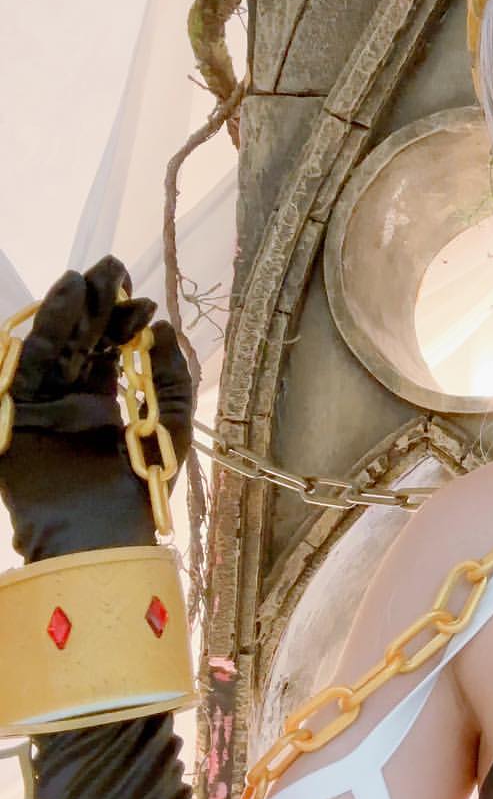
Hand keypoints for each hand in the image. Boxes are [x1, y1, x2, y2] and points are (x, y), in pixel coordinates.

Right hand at [0, 257, 193, 561]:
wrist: (101, 530)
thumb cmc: (141, 487)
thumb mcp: (171, 425)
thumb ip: (170, 378)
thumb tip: (164, 328)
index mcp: (104, 401)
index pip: (109, 349)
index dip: (121, 321)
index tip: (139, 295)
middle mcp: (69, 397)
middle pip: (79, 341)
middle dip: (94, 304)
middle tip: (109, 267)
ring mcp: (40, 403)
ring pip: (53, 347)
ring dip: (67, 310)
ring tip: (83, 278)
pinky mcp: (15, 413)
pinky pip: (25, 367)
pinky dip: (42, 334)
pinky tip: (61, 305)